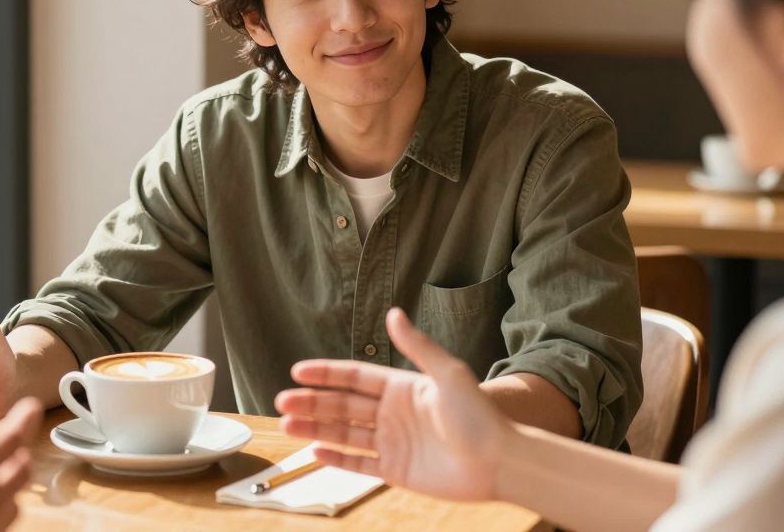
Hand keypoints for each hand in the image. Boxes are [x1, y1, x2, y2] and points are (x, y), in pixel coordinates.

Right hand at [275, 307, 509, 500]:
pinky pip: (358, 463)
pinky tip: (314, 450)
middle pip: (342, 405)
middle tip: (282, 400)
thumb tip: (392, 312)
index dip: (326, 374)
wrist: (500, 462)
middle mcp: (392, 413)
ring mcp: (392, 442)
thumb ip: (417, 346)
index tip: (299, 371)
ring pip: (344, 433)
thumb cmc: (479, 416)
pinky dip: (336, 458)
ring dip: (315, 427)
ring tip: (287, 425)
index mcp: (401, 387)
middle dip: (311, 403)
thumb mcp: (448, 374)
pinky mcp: (396, 470)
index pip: (354, 377)